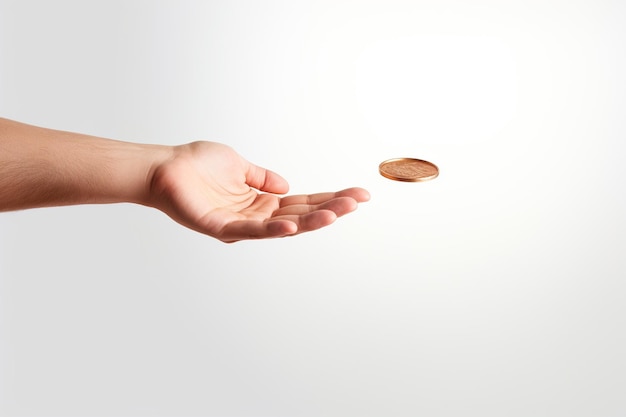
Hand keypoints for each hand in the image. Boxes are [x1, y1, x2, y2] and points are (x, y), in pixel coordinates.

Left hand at [148, 141, 369, 242]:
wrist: (163, 167)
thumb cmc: (195, 165)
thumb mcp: (239, 165)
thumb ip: (263, 177)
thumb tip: (286, 186)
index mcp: (262, 201)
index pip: (304, 201)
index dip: (330, 198)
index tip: (358, 194)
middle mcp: (256, 216)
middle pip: (300, 214)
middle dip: (330, 209)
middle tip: (357, 202)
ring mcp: (240, 224)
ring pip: (282, 225)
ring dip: (311, 221)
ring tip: (337, 213)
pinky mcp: (220, 227)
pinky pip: (250, 231)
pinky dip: (271, 230)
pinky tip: (292, 226)